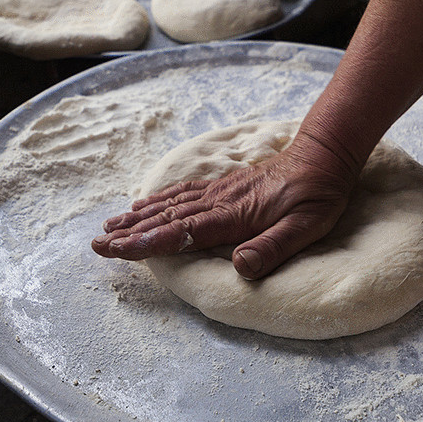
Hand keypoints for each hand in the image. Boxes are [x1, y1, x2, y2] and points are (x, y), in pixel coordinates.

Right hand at [91, 134, 358, 279]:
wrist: (325, 154)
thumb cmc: (319, 194)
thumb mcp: (307, 226)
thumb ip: (273, 247)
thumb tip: (240, 267)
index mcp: (236, 215)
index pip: (182, 232)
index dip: (148, 243)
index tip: (117, 250)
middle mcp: (221, 201)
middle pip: (167, 218)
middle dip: (130, 233)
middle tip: (97, 244)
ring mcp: (220, 191)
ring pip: (170, 205)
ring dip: (138, 217)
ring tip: (109, 227)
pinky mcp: (225, 185)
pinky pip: (184, 192)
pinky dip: (160, 199)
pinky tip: (145, 204)